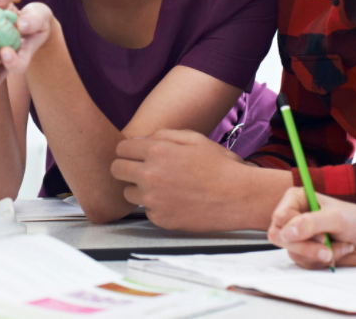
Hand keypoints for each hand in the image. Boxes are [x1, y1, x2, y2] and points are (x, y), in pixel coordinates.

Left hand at [111, 129, 254, 231]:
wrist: (239, 197)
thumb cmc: (219, 166)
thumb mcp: (194, 138)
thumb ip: (163, 135)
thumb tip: (140, 140)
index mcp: (157, 151)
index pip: (121, 149)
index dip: (128, 151)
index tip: (136, 155)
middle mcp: (150, 175)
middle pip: (116, 170)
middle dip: (126, 168)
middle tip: (142, 171)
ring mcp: (153, 199)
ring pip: (127, 193)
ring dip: (139, 189)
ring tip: (162, 187)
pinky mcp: (160, 219)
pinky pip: (146, 210)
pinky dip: (156, 206)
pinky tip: (174, 201)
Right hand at [268, 187, 355, 267]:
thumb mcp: (337, 218)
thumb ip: (310, 223)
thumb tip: (286, 233)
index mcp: (297, 199)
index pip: (280, 216)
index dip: (295, 228)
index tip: (320, 234)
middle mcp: (295, 216)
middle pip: (279, 236)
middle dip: (305, 246)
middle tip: (326, 249)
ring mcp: (301, 236)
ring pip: (293, 252)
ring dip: (318, 254)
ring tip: (339, 247)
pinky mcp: (308, 253)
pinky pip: (304, 263)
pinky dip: (323, 261)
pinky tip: (339, 251)